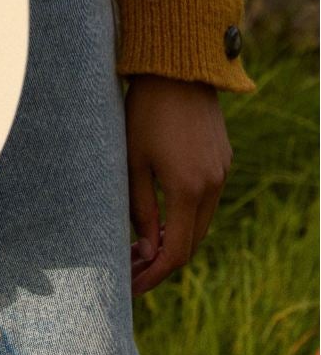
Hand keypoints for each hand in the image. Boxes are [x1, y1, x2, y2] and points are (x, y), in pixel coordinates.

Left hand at [124, 74, 232, 295]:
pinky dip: (187, 215)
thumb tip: (146, 249)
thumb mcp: (134, 160)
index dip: (154, 274)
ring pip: (201, 222)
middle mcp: (212, 185)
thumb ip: (140, 208)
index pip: (176, 252)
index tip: (132, 285)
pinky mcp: (222, 158)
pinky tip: (164, 214)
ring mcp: (221, 171)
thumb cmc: (146, 111)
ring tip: (143, 244)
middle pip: (192, 241)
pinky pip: (207, 199)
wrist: (178, 69)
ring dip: (176, 237)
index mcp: (188, 189)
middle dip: (163, 260)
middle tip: (132, 267)